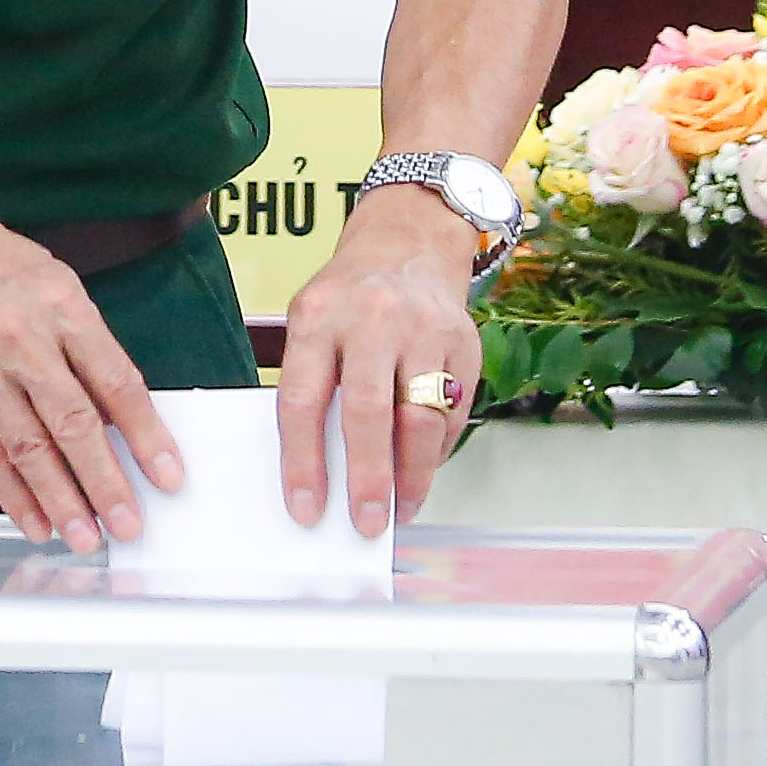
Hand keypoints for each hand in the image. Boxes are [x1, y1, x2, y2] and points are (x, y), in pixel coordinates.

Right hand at [0, 182, 186, 551]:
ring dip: (59, 499)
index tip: (168, 476)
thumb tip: (125, 421)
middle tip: (128, 525)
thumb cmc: (6, 273)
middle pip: (71, 423)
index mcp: (64, 312)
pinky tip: (34, 523)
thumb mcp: (65, 292)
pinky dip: (11, 494)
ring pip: (27, 448)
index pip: (116, 382)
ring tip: (86, 537)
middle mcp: (23, 343)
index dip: (145, 434)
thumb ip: (94, 352)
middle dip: (104, 481)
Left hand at [276, 185, 487, 535]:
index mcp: (316, 318)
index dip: (303, 462)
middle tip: (364, 522)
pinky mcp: (464, 342)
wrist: (407, 243)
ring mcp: (422, 330)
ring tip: (400, 509)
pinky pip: (452, 410)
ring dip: (412, 474)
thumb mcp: (311, 322)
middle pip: (367, 412)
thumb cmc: (348, 297)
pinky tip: (422, 472)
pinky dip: (437, 451)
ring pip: (420, 417)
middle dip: (366, 478)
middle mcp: (370, 320)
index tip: (306, 508)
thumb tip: (320, 470)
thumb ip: (312, 383)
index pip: (302, 400)